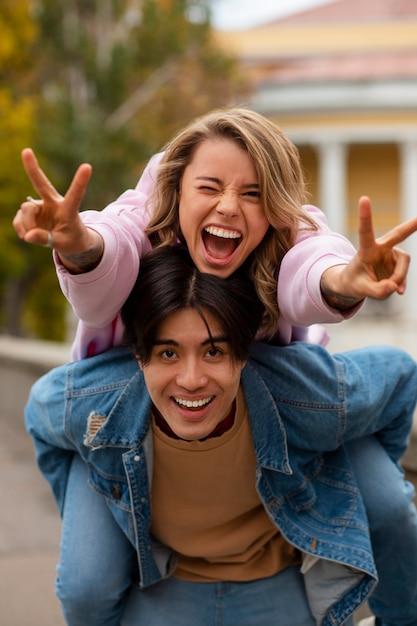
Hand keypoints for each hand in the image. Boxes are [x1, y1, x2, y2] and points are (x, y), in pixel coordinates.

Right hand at [13, 148, 101, 271]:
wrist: (69, 241)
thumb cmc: (72, 240)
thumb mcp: (62, 244)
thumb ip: (46, 239)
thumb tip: (28, 235)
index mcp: (69, 210)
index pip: (75, 195)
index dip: (80, 182)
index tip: (87, 166)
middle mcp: (54, 203)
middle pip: (42, 185)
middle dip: (33, 169)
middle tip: (26, 151)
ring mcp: (41, 206)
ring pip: (26, 209)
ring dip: (27, 225)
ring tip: (33, 237)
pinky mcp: (30, 212)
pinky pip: (19, 219)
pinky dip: (21, 229)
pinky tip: (28, 235)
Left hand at [321, 196, 416, 307]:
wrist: (354, 283)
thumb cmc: (354, 282)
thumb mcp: (360, 290)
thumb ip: (377, 291)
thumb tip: (395, 286)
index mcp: (366, 250)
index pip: (365, 232)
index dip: (366, 216)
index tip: (364, 198)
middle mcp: (380, 248)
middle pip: (398, 234)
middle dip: (411, 226)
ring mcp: (391, 255)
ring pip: (403, 265)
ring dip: (398, 278)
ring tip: (388, 288)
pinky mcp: (397, 264)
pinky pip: (403, 275)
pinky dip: (400, 284)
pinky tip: (398, 291)